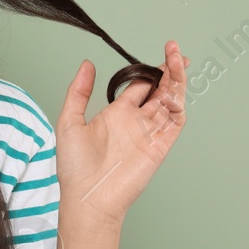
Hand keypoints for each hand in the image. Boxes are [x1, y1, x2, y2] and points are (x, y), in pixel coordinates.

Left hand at [54, 40, 188, 228]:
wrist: (87, 198)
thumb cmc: (75, 168)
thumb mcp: (69, 122)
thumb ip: (79, 92)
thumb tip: (87, 64)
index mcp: (117, 114)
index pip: (139, 87)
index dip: (148, 71)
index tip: (156, 55)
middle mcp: (136, 122)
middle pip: (159, 90)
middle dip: (169, 70)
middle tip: (175, 49)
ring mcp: (149, 133)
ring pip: (170, 102)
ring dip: (176, 81)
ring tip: (179, 58)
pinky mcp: (159, 146)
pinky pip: (174, 122)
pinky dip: (178, 105)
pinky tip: (175, 88)